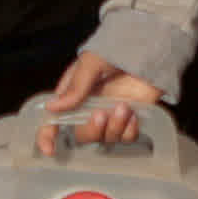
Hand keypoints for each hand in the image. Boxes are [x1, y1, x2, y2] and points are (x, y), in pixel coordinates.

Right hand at [38, 56, 157, 152]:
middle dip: (91, 130)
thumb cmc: (117, 49)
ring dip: (114, 126)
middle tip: (101, 115)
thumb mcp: (91, 63)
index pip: (55, 119)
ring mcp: (110, 115)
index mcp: (74, 94)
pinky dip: (129, 130)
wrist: (149, 49)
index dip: (48, 136)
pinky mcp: (130, 119)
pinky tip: (133, 115)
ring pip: (105, 138)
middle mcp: (89, 108)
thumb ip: (75, 88)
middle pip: (82, 134)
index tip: (49, 149)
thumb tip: (52, 107)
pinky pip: (126, 138)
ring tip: (124, 107)